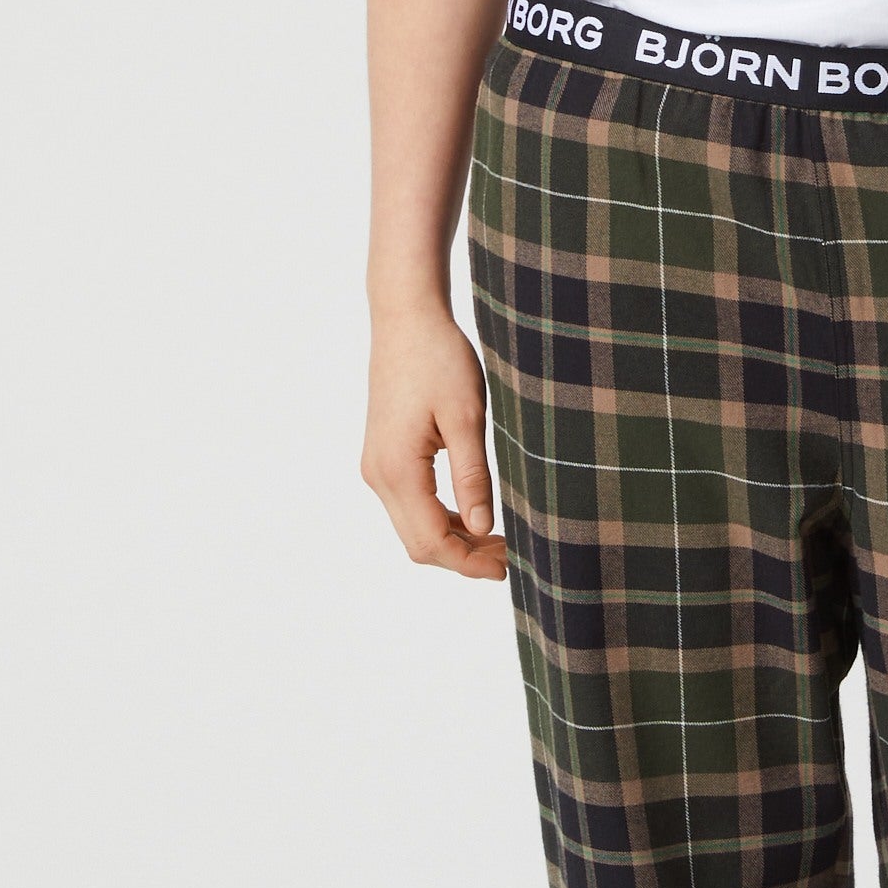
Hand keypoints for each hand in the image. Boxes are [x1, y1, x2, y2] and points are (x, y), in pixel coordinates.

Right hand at [363, 297, 508, 579]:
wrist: (406, 319)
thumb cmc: (439, 359)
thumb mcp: (466, 418)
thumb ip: (473, 476)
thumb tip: (484, 527)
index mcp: (397, 469)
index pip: (432, 540)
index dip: (469, 562)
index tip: (507, 568)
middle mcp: (378, 475)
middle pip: (418, 543)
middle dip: (463, 558)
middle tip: (510, 557)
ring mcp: (376, 467)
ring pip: (413, 527)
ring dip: (453, 540)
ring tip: (499, 539)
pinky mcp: (383, 456)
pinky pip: (410, 504)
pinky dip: (441, 519)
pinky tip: (475, 513)